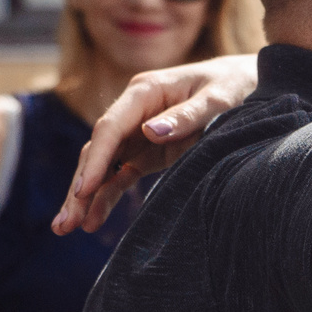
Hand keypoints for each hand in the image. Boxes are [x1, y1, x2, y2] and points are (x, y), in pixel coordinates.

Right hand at [54, 54, 259, 233]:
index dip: (96, 160)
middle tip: (64, 222)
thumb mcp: (217, 98)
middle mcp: (134, 111)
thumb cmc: (232, 85)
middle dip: (80, 185)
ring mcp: (137, 132)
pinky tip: (92, 221)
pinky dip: (106, 196)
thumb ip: (188, 115)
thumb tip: (151, 132)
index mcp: (145, 91)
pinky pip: (120, 175)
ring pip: (102, 165)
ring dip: (85, 196)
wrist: (247, 84)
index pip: (110, 128)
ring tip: (66, 227)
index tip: (84, 190)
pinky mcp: (147, 151)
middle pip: (97, 149)